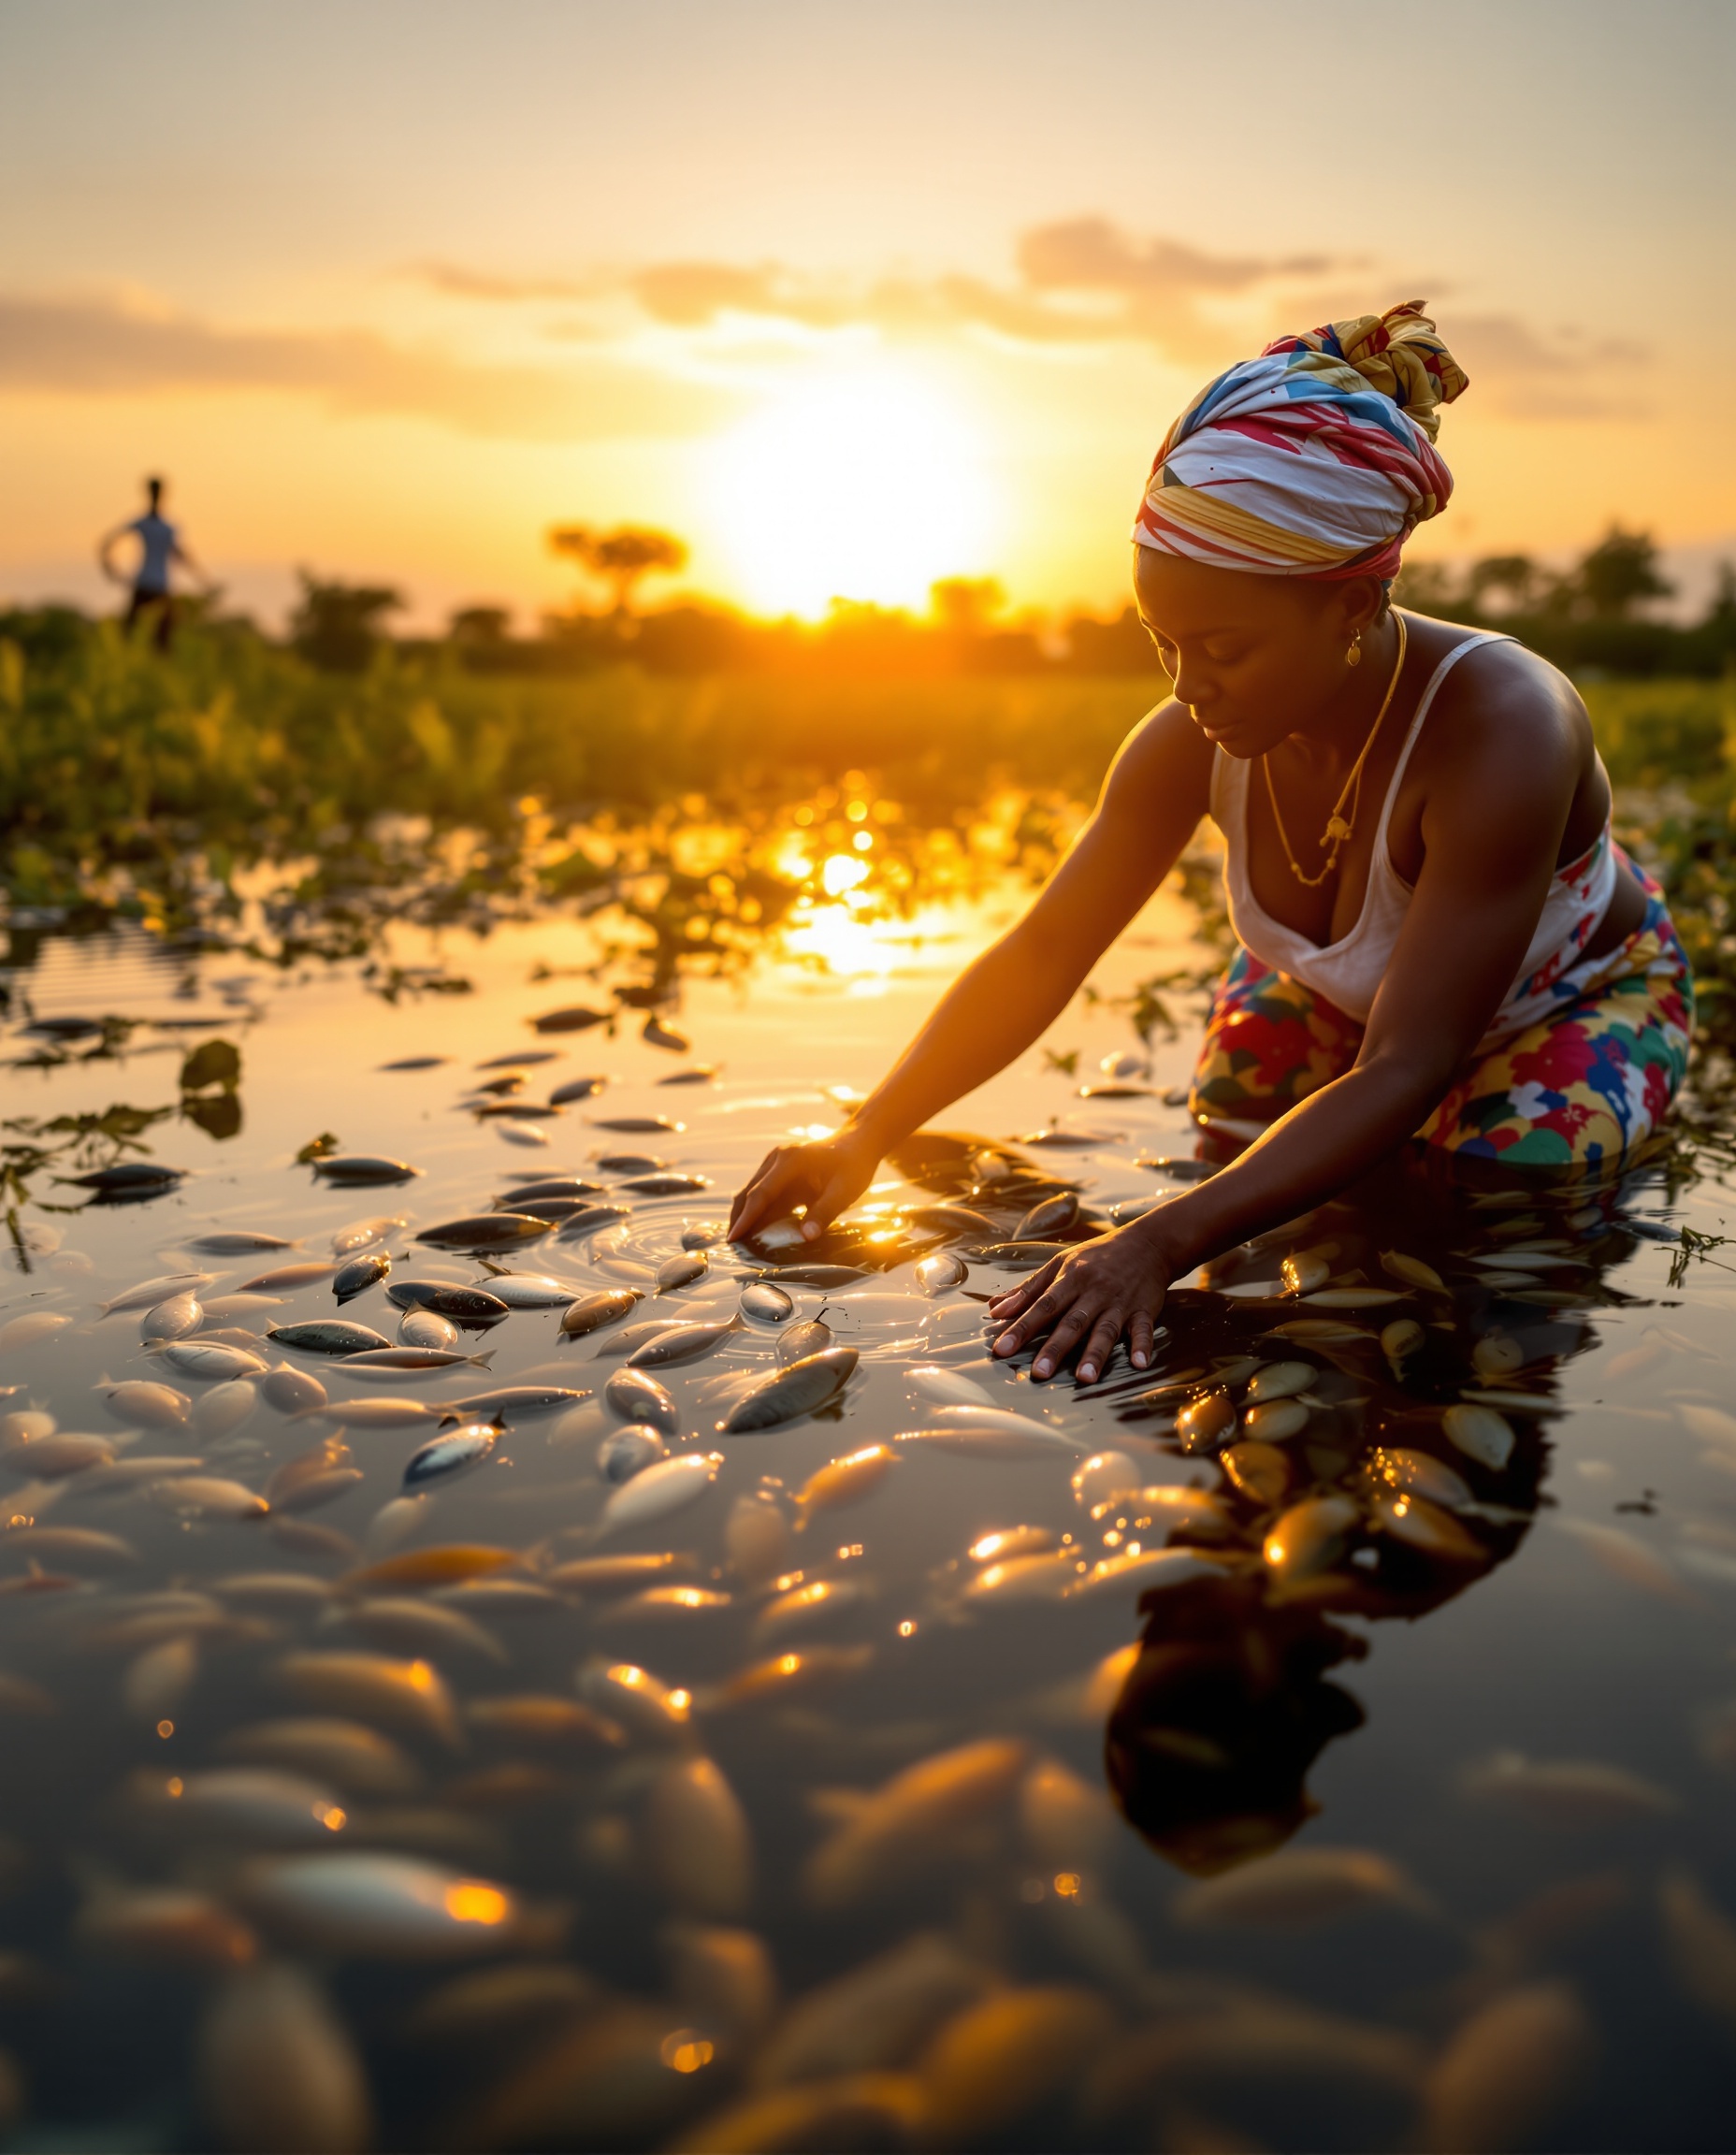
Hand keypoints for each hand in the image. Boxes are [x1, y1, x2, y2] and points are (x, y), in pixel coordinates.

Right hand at [728, 1126, 881, 1244]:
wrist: (857, 1142)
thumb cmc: (854, 1165)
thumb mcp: (845, 1190)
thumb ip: (825, 1212)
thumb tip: (806, 1236)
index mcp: (792, 1161)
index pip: (762, 1194)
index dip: (747, 1218)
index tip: (733, 1238)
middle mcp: (777, 1158)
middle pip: (749, 1193)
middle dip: (739, 1220)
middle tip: (732, 1247)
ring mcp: (775, 1162)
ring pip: (752, 1192)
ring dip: (744, 1216)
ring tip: (739, 1242)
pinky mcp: (778, 1170)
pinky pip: (763, 1192)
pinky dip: (757, 1211)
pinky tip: (754, 1230)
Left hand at [988, 1221, 1172, 1383]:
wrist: (1147, 1243)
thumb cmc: (1096, 1256)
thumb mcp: (1059, 1264)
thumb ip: (1028, 1290)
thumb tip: (995, 1310)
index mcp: (1071, 1279)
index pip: (1042, 1306)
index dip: (1021, 1328)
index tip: (1002, 1350)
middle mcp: (1094, 1292)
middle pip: (1072, 1323)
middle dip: (1055, 1348)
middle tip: (1039, 1373)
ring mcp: (1120, 1303)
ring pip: (1106, 1330)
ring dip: (1095, 1354)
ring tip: (1084, 1378)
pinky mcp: (1144, 1311)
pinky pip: (1144, 1330)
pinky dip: (1143, 1347)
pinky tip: (1139, 1365)